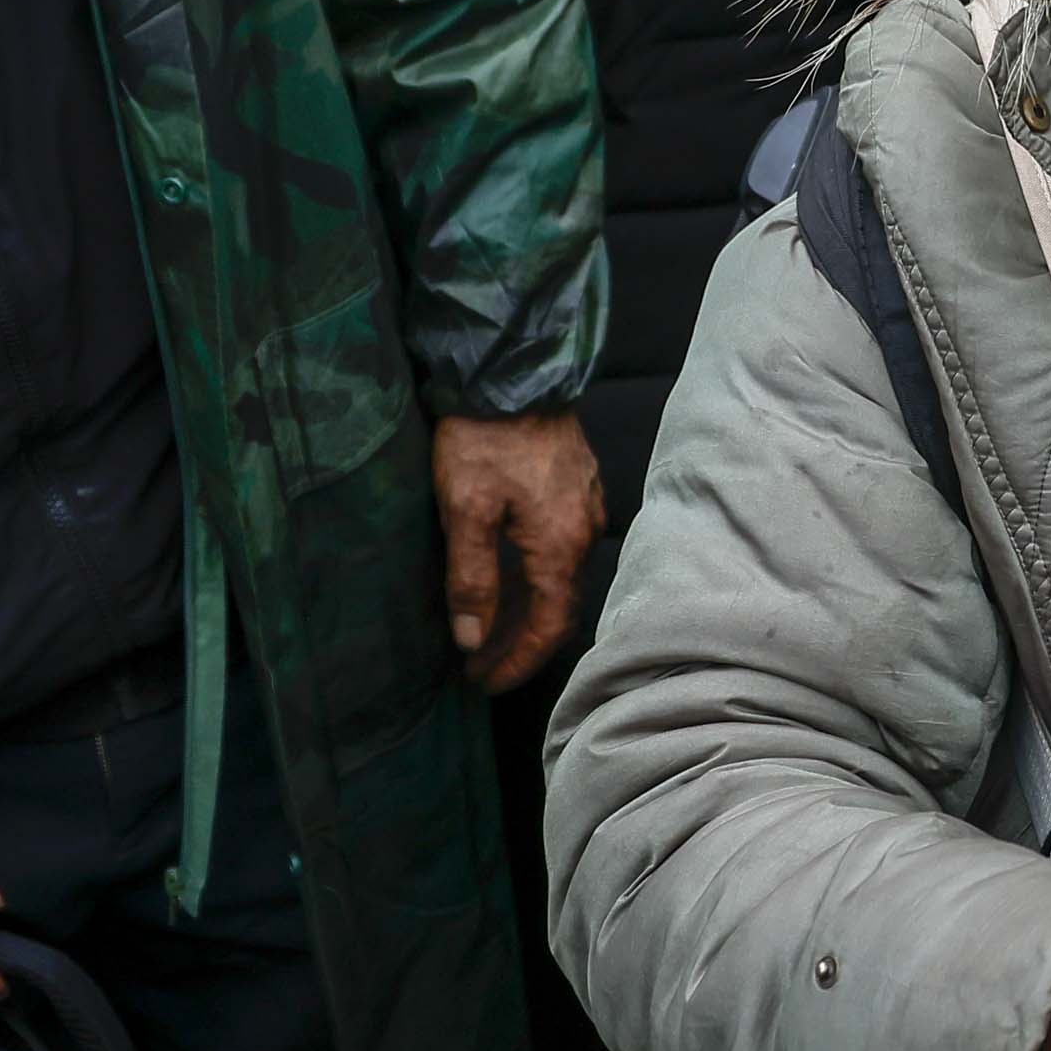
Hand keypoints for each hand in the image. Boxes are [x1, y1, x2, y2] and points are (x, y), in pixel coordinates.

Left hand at [436, 411, 605, 694]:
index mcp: (560, 545)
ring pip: (558, 576)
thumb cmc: (484, 438)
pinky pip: (559, 547)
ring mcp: (585, 505)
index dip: (516, 661)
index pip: (547, 627)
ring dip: (524, 609)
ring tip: (486, 627)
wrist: (512, 368)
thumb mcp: (465, 511)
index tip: (484, 682)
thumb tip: (472, 638)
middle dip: (518, 642)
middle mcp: (583, 531)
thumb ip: (471, 579)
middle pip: (556, 606)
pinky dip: (533, 575)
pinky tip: (506, 575)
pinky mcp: (576, 484)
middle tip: (479, 664)